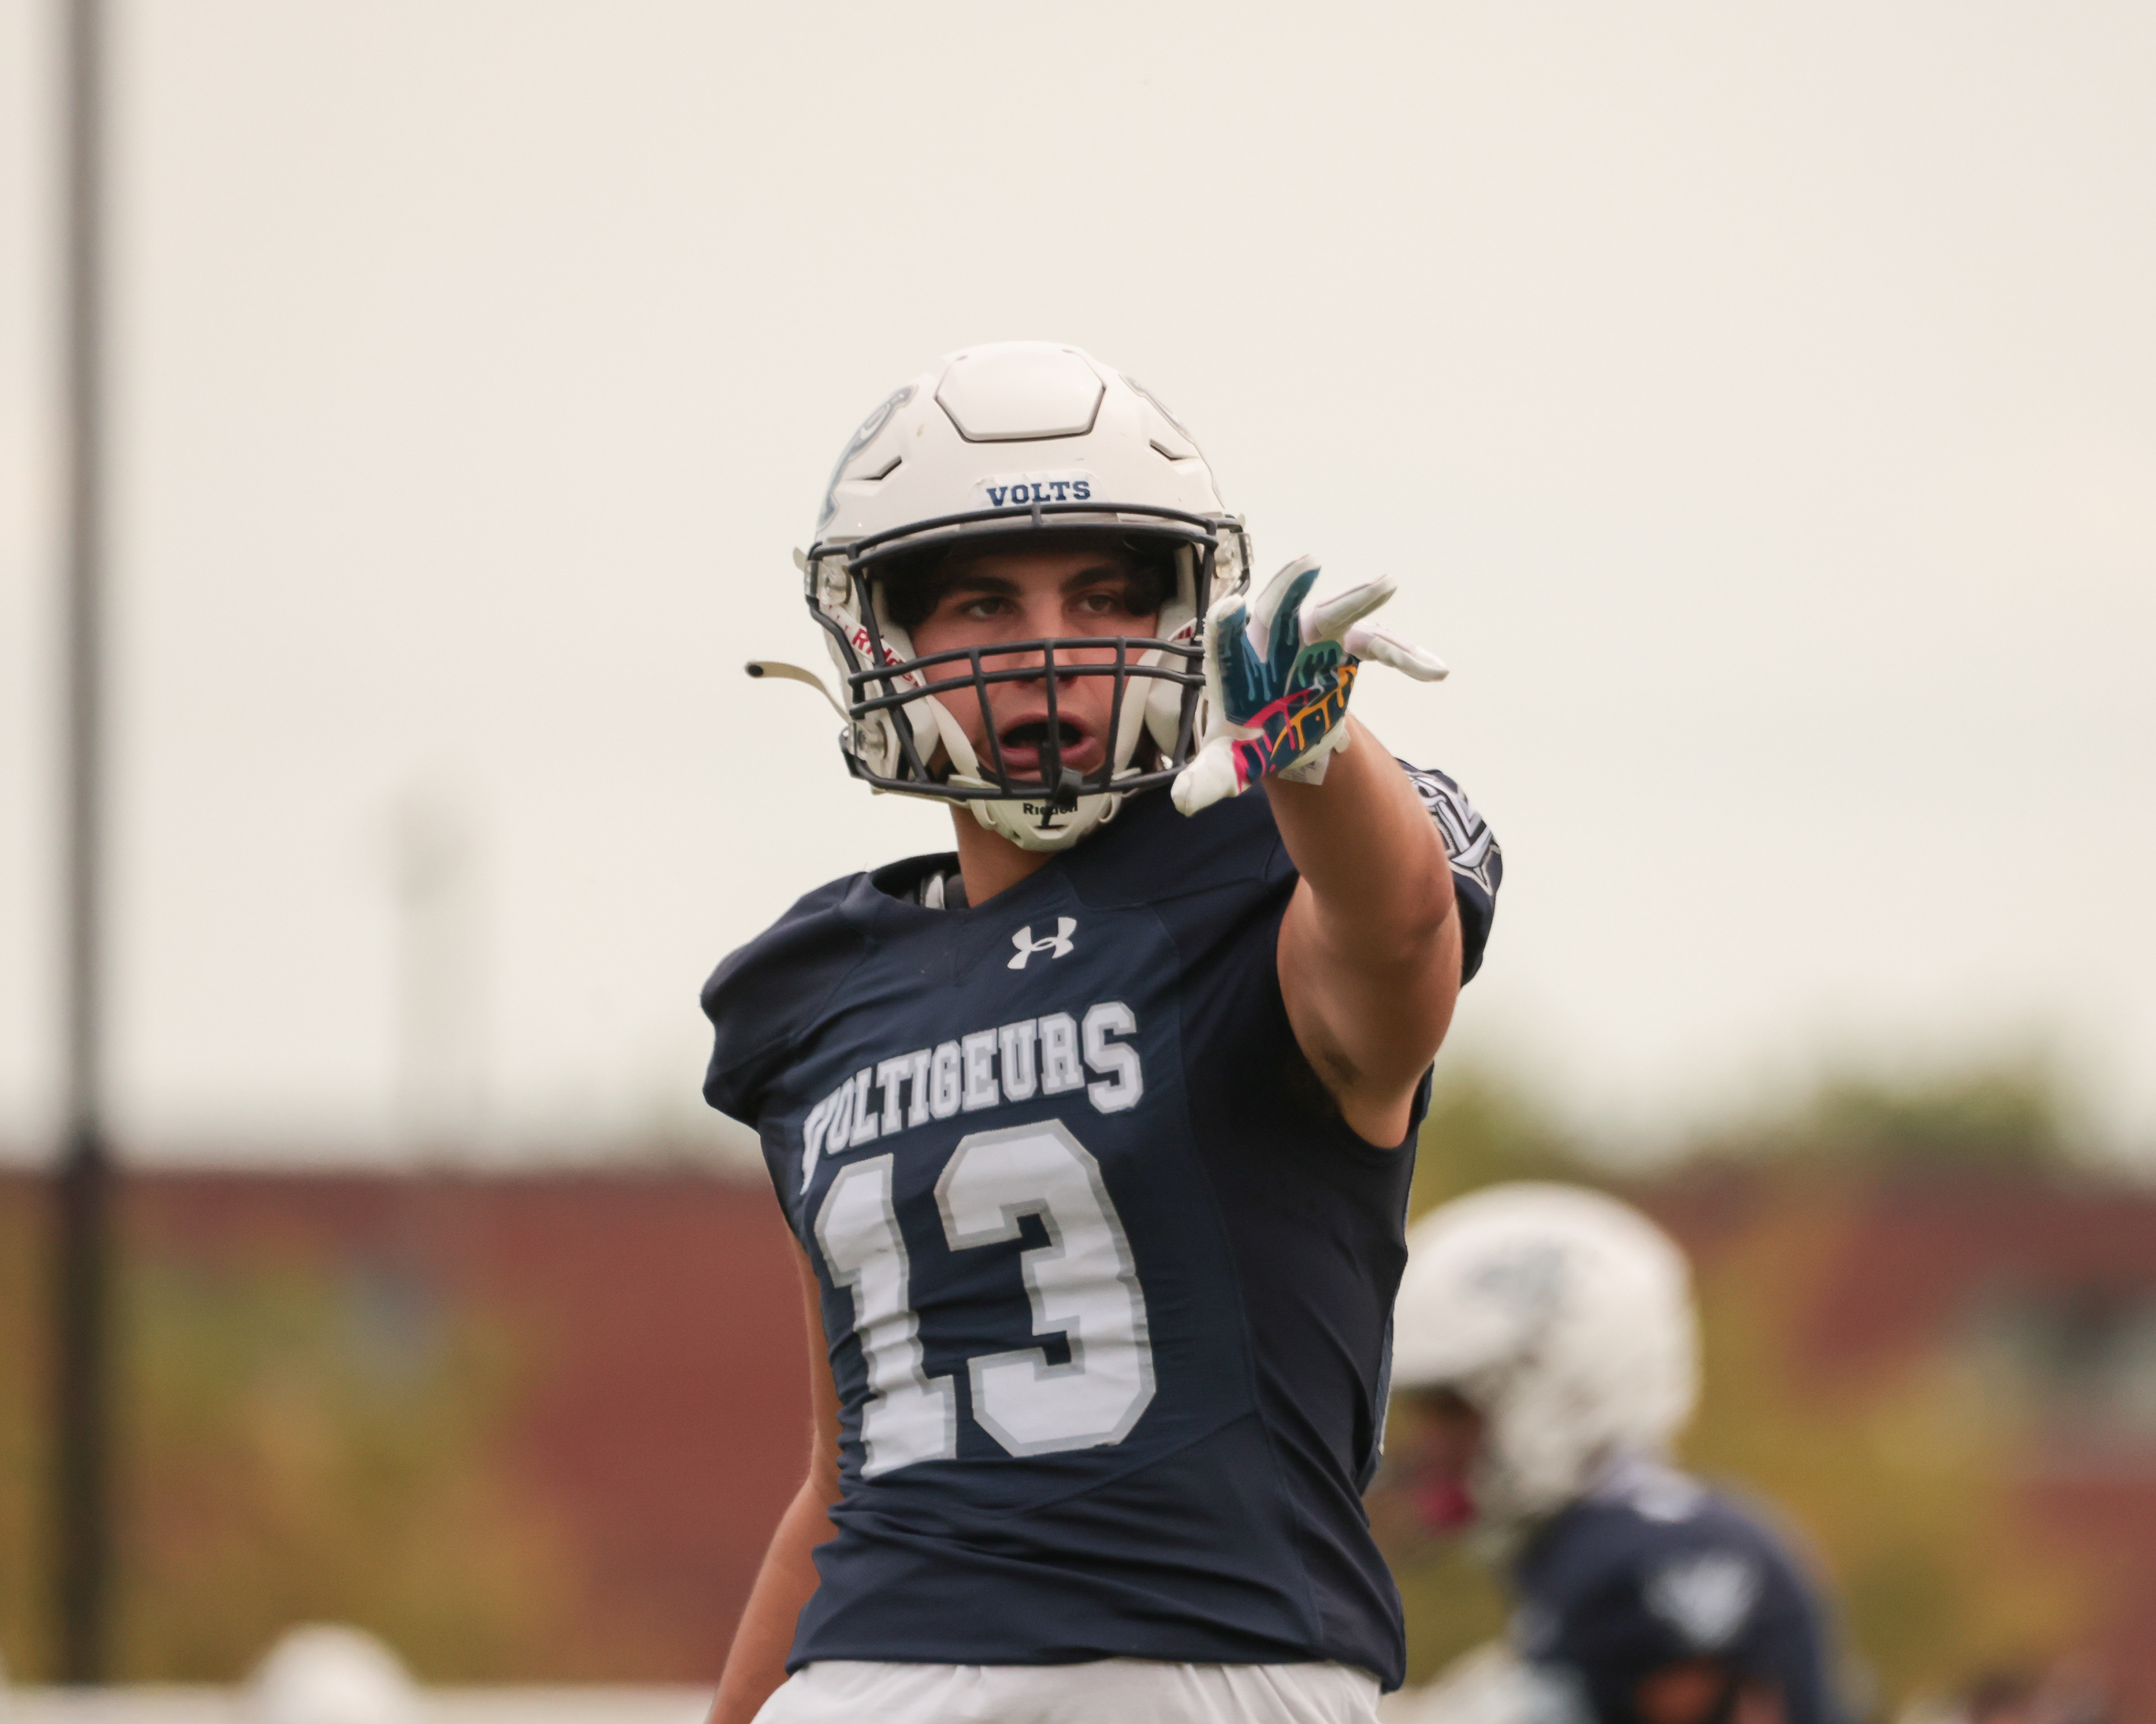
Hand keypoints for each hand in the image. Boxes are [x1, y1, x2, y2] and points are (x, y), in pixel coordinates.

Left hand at [1171, 555, 1447, 814]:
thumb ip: (1210, 778)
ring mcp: (1311, 640)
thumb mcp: (1230, 762)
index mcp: (1236, 661)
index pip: (1226, 637)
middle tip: (1309, 564)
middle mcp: (1271, 640)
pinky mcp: (1344, 648)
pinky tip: (1435, 671)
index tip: (1232, 609)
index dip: (1228, 623)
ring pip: (1334, 614)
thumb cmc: (1251, 738)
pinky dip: (1405, 656)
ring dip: (1360, 598)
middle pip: (1280, 608)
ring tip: (1388, 583)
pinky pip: (1377, 646)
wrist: (1284, 733)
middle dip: (1292, 586)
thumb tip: (1183, 803)